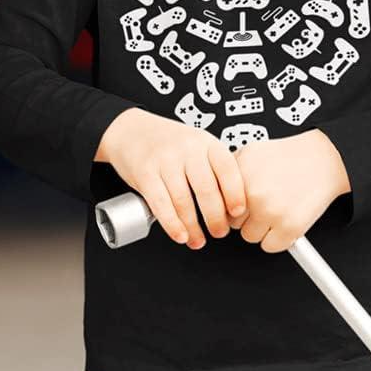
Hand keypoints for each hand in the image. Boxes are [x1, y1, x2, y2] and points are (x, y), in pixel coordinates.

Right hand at [98, 109, 246, 248]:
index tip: (238, 212)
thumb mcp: (198, 144)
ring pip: (183, 200)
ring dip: (193, 227)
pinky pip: (161, 204)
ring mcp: (165, 161)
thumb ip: (215, 167)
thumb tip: (235, 202)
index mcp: (206, 142)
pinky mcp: (146, 174)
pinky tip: (180, 235)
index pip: (227, 169)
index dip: (235, 193)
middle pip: (206, 189)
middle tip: (219, 232)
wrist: (132, 131)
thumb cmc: (170, 142)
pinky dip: (172, 224)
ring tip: (198, 239)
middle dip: (215, 217)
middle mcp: (187, 149)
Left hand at [226, 129, 349, 252]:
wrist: (321, 159)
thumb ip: (228, 170)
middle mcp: (253, 194)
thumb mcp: (251, 152)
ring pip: (250, 237)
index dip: (230, 204)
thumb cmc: (289, 157)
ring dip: (261, 228)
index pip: (219, 204)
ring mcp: (271, 212)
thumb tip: (212, 188)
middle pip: (232, 223)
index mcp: (239, 175)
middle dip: (245, 216)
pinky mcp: (289, 228)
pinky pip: (270, 246)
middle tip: (262, 202)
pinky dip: (278, 238)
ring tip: (274, 209)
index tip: (238, 203)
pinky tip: (284, 220)